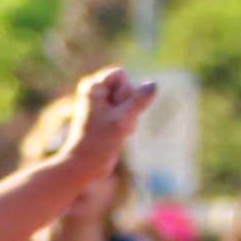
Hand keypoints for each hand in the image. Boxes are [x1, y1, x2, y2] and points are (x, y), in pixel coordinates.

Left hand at [32, 66, 158, 181]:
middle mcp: (97, 92)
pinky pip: (131, 112)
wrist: (86, 165)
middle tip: (115, 122)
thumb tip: (154, 84)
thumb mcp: (121, 119)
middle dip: (128, 105)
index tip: (113, 110)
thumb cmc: (98, 142)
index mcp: (93, 87)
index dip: (124, 91)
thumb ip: (139, 101)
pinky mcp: (111, 116)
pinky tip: (120, 134)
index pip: (120, 74)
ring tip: (116, 130)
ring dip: (130, 117)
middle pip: (128, 87)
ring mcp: (104, 104)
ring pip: (132, 101)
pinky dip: (129, 123)